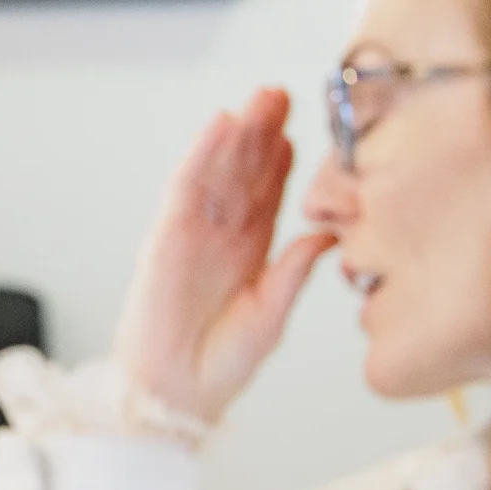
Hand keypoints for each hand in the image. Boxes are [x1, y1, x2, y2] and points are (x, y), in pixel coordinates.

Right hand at [113, 86, 336, 425]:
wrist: (176, 395)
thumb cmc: (220, 366)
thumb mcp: (272, 316)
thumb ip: (293, 273)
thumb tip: (324, 234)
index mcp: (246, 255)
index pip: (265, 197)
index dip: (282, 162)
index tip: (302, 130)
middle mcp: (218, 238)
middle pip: (241, 174)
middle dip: (261, 134)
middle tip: (281, 95)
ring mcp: (191, 235)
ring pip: (217, 171)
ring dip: (236, 133)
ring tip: (260, 99)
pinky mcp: (166, 239)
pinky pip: (185, 188)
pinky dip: (201, 154)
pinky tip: (219, 126)